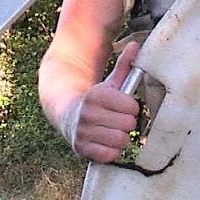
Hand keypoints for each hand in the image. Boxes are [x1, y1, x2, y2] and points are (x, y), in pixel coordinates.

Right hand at [61, 41, 141, 162]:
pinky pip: (109, 155)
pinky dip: (111, 151)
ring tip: (112, 131)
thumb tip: (136, 45)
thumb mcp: (108, 82)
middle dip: (126, 123)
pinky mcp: (80, 148)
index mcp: (95, 95)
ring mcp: (82, 132)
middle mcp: (87, 114)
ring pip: (120, 140)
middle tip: (118, 120)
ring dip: (119, 137)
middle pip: (128, 125)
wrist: (63, 110)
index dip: (131, 108)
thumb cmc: (93, 98)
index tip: (124, 107)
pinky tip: (105, 142)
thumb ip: (124, 65)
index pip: (132, 107)